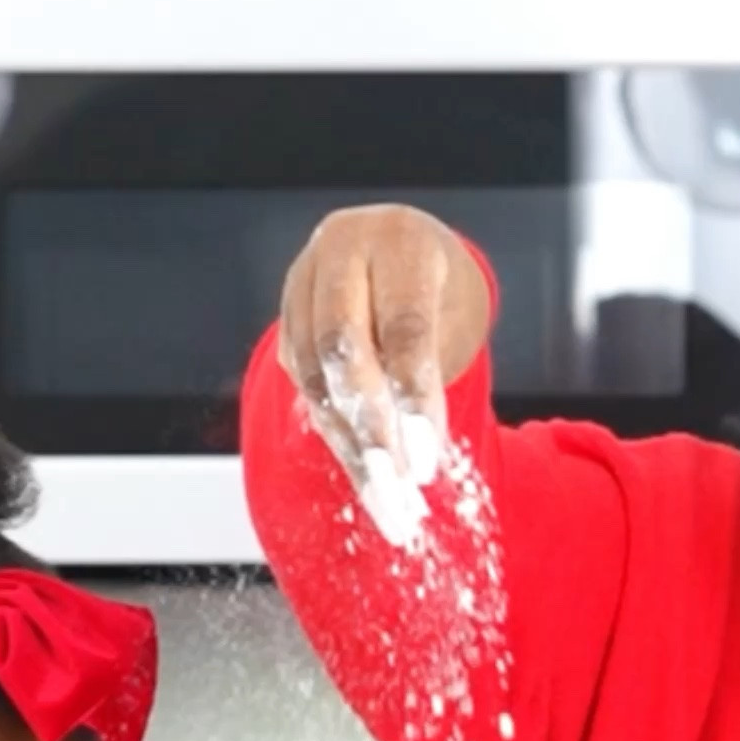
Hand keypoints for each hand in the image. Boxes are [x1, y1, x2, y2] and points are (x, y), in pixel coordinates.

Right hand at [277, 204, 491, 530]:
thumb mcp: (452, 307)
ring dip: (352, 446)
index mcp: (397, 241)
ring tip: (388, 499)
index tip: (428, 459)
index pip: (403, 326)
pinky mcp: (287, 323)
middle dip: (371, 426)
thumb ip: (432, 365)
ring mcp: (304, 286)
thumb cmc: (434, 284)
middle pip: (343, 349)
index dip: (414, 396)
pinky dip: (338, 438)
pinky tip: (367, 479)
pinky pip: (306, 389)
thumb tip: (419, 455)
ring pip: (316, 377)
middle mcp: (341, 254)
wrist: (391, 249)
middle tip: (400, 484)